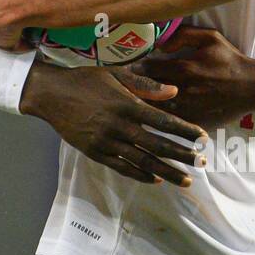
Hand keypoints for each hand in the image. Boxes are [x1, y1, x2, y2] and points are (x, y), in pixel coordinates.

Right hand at [20, 59, 206, 186]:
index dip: (185, 132)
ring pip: (143, 162)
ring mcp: (106, 142)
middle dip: (182, 156)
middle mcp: (119, 126)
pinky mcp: (95, 153)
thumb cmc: (85, 80)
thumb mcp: (115, 74)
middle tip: (202, 164)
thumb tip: (174, 92)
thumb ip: (145, 84)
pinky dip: (140, 175)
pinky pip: (122, 167)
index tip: (202, 139)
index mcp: (126, 105)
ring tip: (186, 180)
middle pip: (158, 146)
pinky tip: (156, 179)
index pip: (163, 122)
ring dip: (167, 172)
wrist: (51, 94)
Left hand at [132, 26, 254, 129]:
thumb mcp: (211, 38)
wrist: (253, 87)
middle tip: (118, 85)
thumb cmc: (230, 59)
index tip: (122, 68)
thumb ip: (183, 34)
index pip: (148, 70)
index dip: (133, 69)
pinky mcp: (194, 122)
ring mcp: (189, 109)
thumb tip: (160, 43)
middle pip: (148, 91)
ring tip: (127, 100)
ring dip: (142, 104)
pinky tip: (147, 113)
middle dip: (133, 87)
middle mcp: (184, 91)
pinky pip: (170, 121)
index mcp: (186, 68)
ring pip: (156, 109)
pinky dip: (158, 117)